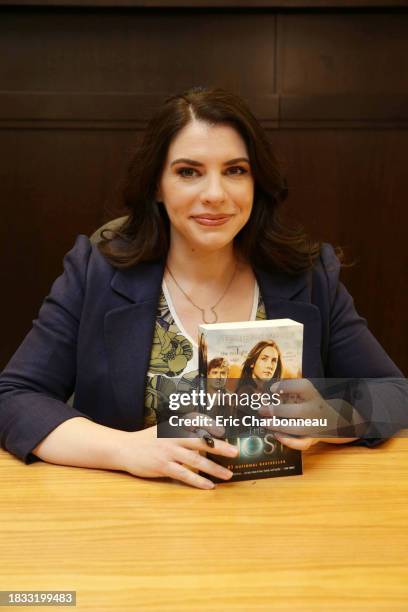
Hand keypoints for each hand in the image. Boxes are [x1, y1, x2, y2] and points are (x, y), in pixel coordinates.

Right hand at [116, 424, 237, 489]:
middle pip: (201, 442)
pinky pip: (184, 475)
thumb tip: (201, 433)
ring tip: (227, 475)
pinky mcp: (162, 466)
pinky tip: (208, 485)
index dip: (213, 429)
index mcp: (175, 428)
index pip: (197, 426)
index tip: (228, 432)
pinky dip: (198, 480)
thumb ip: (181, 430)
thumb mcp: (163, 429)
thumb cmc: (147, 440)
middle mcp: (173, 438)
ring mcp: (168, 452)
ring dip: (213, 468)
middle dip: (219, 447)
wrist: (124, 448)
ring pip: (195, 461)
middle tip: (235, 453)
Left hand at [258, 378, 357, 450]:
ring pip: (298, 429)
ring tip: (264, 422)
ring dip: (279, 426)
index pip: (304, 387)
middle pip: (299, 411)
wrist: (331, 419)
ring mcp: (315, 426)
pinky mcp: (313, 438)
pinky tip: (276, 435)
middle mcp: (316, 410)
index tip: (272, 389)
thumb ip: (285, 392)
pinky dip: (288, 442)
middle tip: (261, 410)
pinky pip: (302, 443)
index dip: (287, 387)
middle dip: (277, 411)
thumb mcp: (302, 394)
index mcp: (313, 395)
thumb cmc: (309, 403)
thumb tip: (262, 395)